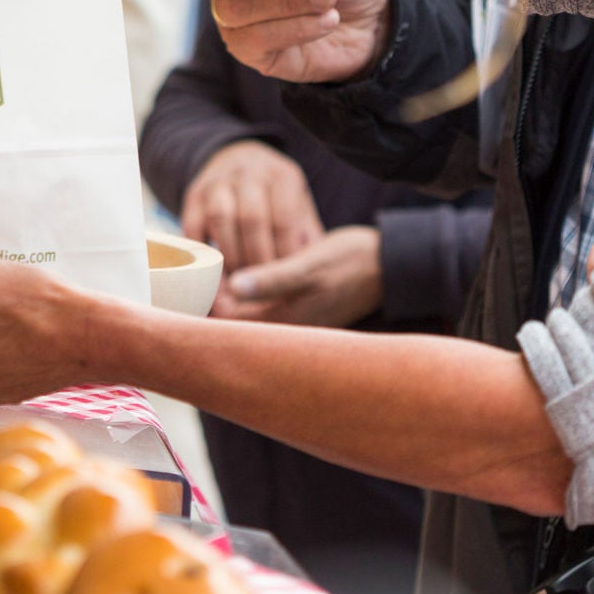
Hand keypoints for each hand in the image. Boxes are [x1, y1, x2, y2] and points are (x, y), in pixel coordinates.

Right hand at [181, 140, 324, 270]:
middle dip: (256, 258)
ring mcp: (218, 181)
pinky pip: (194, 225)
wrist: (239, 158)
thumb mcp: (299, 204)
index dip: (283, 254)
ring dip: (230, 255)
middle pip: (251, 218)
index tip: (286, 280)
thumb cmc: (277, 196)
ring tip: (240, 281)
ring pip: (220, 218)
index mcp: (281, 176)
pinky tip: (217, 272)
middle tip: (263, 286)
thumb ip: (307, 236)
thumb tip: (311, 276)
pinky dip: (204, 252)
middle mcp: (248, 172)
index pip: (284, 219)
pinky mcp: (194, 194)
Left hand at [212, 225, 383, 327]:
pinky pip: (263, 307)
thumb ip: (272, 279)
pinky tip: (247, 269)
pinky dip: (251, 291)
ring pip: (248, 314)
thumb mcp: (309, 266)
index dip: (209, 297)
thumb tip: (233, 287)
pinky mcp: (300, 312)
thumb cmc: (352, 262)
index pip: (226, 322)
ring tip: (222, 263)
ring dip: (233, 294)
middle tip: (206, 267)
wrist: (391, 266)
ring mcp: (293, 323)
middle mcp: (286, 330)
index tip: (202, 270)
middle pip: (233, 322)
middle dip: (217, 298)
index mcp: (284, 323)